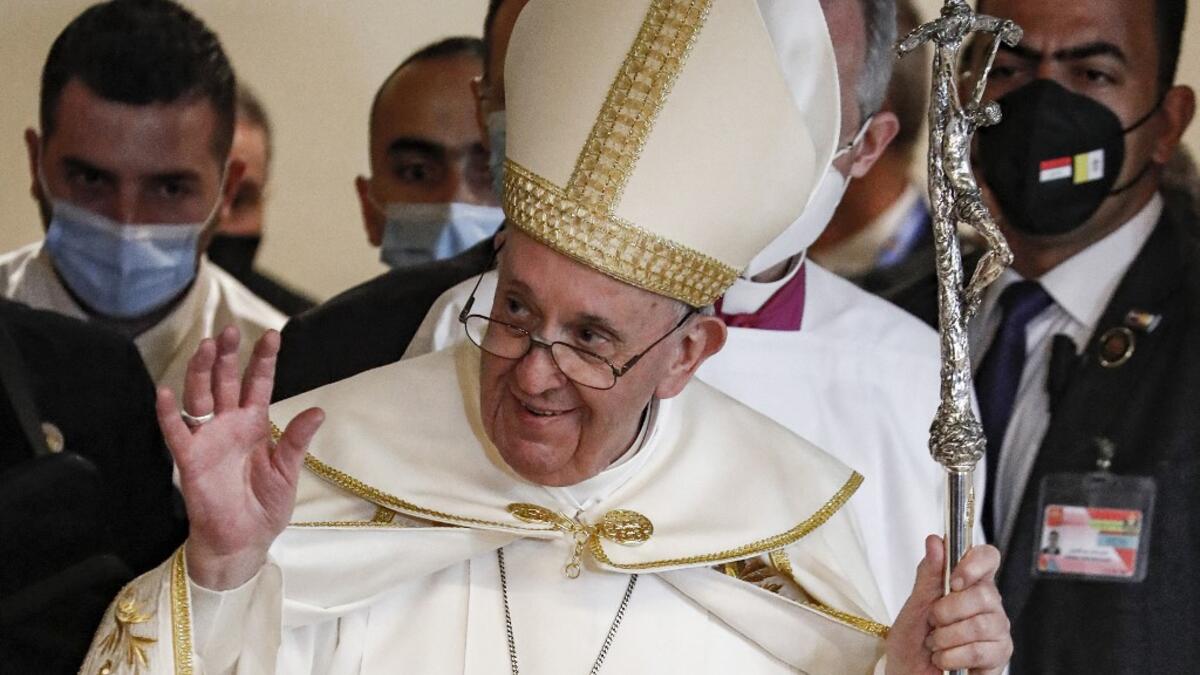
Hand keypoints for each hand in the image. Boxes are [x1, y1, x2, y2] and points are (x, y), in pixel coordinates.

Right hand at [158, 326, 323, 589]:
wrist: (243, 541)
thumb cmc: (264, 507)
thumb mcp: (287, 471)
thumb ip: (295, 440)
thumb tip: (318, 410)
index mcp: (255, 424)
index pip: (259, 384)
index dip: (263, 360)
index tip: (272, 335)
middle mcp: (229, 425)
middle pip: (226, 381)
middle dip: (227, 356)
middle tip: (229, 330)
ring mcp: (208, 440)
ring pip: (200, 397)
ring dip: (201, 372)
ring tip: (206, 346)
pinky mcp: (189, 460)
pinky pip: (176, 432)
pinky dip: (169, 413)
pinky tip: (165, 391)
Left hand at [886, 535, 1011, 674]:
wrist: (908, 673)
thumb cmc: (912, 641)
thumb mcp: (914, 605)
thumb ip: (928, 574)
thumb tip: (935, 540)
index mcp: (969, 583)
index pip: (988, 557)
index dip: (975, 564)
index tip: (955, 580)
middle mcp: (989, 604)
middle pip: (985, 594)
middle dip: (948, 610)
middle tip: (933, 622)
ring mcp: (997, 630)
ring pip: (981, 625)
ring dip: (947, 637)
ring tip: (935, 644)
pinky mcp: (999, 656)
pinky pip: (979, 651)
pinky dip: (952, 656)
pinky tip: (944, 660)